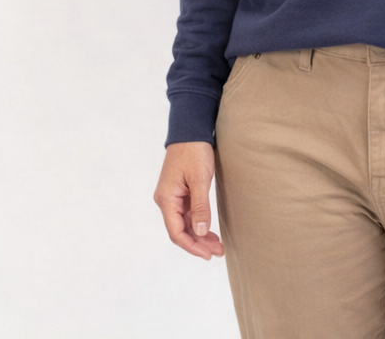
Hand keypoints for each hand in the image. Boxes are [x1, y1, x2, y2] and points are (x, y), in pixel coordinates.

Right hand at [154, 141, 224, 259]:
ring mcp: (172, 196)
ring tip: (217, 245)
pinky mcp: (180, 191)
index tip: (208, 255)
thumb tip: (200, 232)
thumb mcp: (199, 179)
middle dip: (198, 243)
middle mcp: (166, 200)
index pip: (176, 232)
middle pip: (180, 230)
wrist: (191, 129)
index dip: (192, 246)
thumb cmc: (194, 151)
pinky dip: (198, 222)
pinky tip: (209, 230)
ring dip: (199, 234)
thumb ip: (200, 206)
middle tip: (218, 252)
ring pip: (185, 223)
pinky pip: (187, 213)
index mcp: (166, 199)